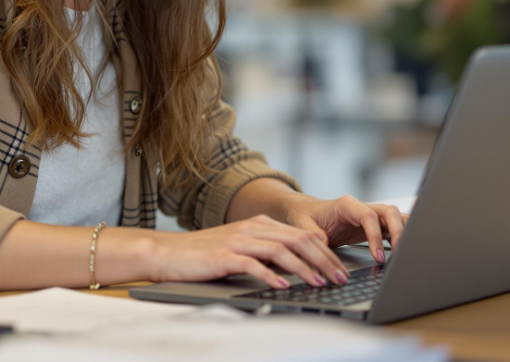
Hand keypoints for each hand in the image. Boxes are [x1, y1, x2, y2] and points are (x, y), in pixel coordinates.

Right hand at [146, 215, 350, 289]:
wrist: (168, 252)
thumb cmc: (204, 255)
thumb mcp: (240, 248)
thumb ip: (266, 252)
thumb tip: (295, 269)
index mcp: (259, 224)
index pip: (301, 235)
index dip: (325, 252)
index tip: (340, 269)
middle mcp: (252, 228)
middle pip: (297, 240)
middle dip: (323, 259)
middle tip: (340, 278)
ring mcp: (238, 240)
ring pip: (280, 250)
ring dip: (304, 268)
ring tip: (319, 283)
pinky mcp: (224, 255)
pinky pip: (253, 263)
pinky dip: (271, 274)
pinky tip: (283, 286)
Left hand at [281, 194, 408, 263]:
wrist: (308, 213)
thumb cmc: (306, 216)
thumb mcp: (302, 223)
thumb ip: (311, 232)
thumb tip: (321, 241)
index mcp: (346, 204)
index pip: (369, 216)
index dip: (376, 236)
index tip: (378, 256)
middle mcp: (362, 207)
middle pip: (390, 212)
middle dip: (398, 232)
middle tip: (399, 254)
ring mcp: (370, 215)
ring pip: (396, 217)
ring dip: (405, 232)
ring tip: (406, 254)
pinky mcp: (374, 225)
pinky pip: (393, 228)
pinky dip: (402, 237)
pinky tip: (403, 252)